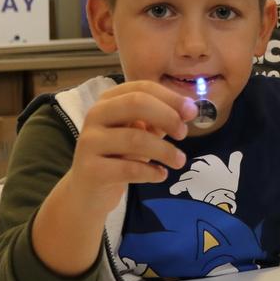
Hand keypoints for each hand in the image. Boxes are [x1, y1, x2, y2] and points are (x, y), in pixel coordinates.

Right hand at [66, 80, 195, 217]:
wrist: (87, 193)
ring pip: (135, 138)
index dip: (170, 97)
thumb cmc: (119, 156)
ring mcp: (89, 142)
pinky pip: (129, 168)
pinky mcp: (90, 170)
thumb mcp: (140, 132)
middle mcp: (95, 115)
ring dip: (165, 151)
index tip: (192, 112)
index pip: (142, 88)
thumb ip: (160, 119)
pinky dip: (151, 172)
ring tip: (179, 161)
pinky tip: (160, 175)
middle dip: (167, 116)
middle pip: (136, 103)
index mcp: (108, 101)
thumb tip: (188, 109)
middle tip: (183, 134)